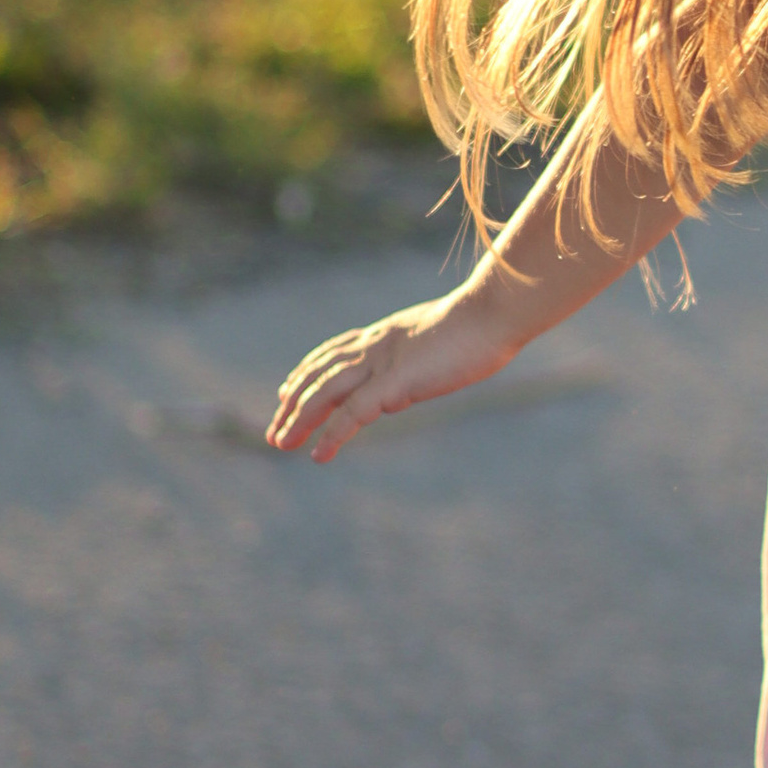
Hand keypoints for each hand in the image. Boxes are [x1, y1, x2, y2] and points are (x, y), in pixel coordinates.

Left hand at [264, 280, 519, 462]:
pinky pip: (354, 412)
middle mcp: (374, 345)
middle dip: (293, 403)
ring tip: (281, 443)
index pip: (332, 352)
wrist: (493, 313)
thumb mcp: (440, 338)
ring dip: (299, 419)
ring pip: (325, 392)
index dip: (306, 373)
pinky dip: (332, 434)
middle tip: (274, 430)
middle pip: (319, 373)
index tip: (286, 392)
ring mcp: (382, 362)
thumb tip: (412, 374)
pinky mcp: (396, 382)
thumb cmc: (481, 324)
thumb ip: (419, 354)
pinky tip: (319, 455)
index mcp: (385, 334)